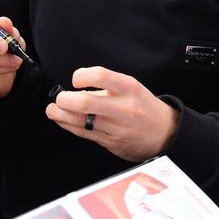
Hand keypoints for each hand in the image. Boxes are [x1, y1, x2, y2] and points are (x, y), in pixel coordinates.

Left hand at [47, 67, 179, 160]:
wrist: (165, 133)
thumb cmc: (144, 106)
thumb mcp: (131, 88)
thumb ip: (106, 87)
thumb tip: (77, 89)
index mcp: (129, 88)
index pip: (101, 76)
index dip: (82, 75)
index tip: (76, 79)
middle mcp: (123, 108)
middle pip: (85, 103)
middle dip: (65, 100)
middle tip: (60, 97)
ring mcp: (116, 127)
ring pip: (81, 121)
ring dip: (60, 115)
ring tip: (53, 109)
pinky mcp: (111, 142)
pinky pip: (84, 133)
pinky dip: (68, 126)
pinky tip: (62, 120)